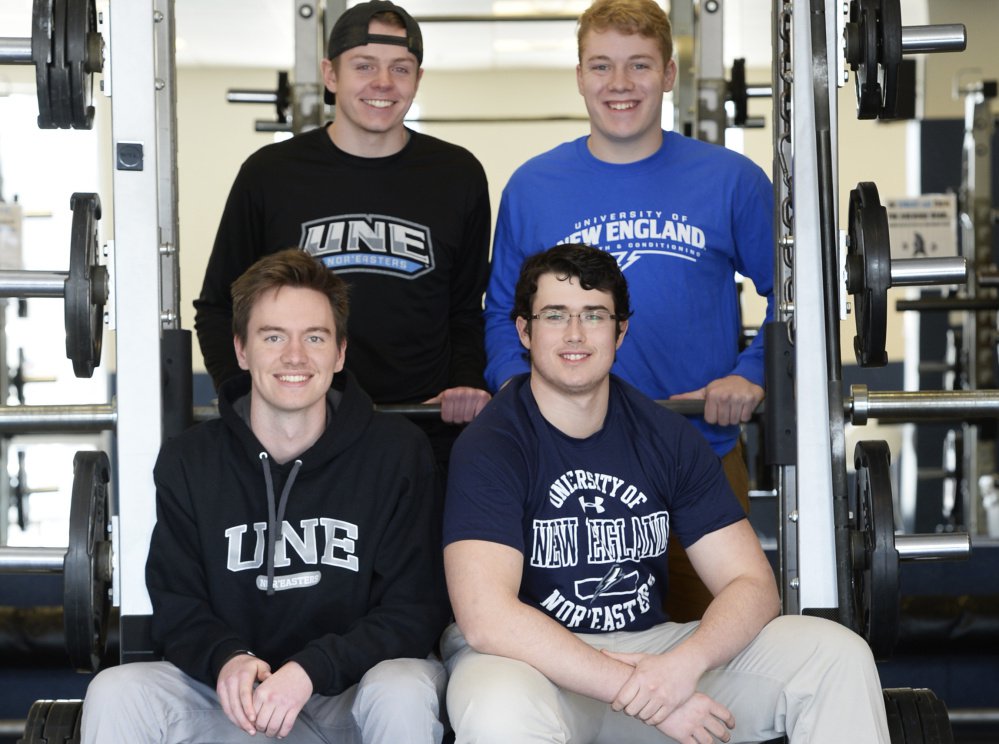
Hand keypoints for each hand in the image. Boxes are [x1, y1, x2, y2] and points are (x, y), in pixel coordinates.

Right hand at [217, 653, 271, 734]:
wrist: (231, 659)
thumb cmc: (249, 665)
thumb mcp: (260, 664)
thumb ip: (265, 672)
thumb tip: (269, 678)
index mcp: (243, 674)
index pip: (244, 693)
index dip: (248, 708)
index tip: (254, 719)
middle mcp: (231, 681)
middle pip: (235, 704)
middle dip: (243, 720)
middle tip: (253, 730)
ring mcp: (224, 687)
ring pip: (229, 709)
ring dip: (238, 721)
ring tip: (248, 730)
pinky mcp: (219, 692)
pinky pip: (225, 708)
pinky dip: (232, 718)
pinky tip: (240, 724)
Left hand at [251, 661, 312, 737]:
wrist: (300, 670)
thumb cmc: (282, 678)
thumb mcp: (265, 684)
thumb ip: (257, 699)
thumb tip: (252, 719)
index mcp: (261, 692)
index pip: (252, 716)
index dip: (253, 724)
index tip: (255, 725)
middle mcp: (271, 699)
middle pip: (261, 724)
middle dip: (262, 730)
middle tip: (264, 729)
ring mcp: (283, 703)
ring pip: (273, 727)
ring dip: (271, 733)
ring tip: (272, 732)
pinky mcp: (295, 707)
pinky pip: (287, 726)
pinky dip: (283, 733)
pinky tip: (281, 733)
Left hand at [423, 387, 490, 423]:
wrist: (475, 395)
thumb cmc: (457, 402)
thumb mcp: (442, 401)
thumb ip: (431, 405)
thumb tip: (417, 408)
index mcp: (449, 393)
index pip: (447, 417)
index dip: (450, 420)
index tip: (453, 415)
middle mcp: (461, 391)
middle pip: (457, 419)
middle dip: (459, 420)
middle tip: (462, 415)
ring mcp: (473, 393)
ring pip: (467, 418)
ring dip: (468, 420)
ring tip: (469, 414)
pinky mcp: (484, 397)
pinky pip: (478, 415)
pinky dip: (477, 417)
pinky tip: (476, 413)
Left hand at [604, 651, 732, 740]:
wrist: (685, 664)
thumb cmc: (660, 662)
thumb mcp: (639, 658)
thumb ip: (620, 657)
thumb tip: (602, 651)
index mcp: (640, 677)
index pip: (622, 699)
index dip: (616, 706)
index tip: (615, 707)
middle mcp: (650, 688)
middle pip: (631, 710)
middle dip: (628, 711)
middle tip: (629, 708)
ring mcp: (661, 697)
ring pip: (643, 716)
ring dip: (639, 716)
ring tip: (640, 710)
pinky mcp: (671, 705)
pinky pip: (656, 720)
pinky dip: (651, 720)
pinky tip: (649, 714)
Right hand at [657, 693, 735, 742]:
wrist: (653, 698)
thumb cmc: (670, 693)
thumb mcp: (689, 692)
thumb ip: (700, 701)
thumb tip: (709, 708)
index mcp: (705, 702)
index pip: (725, 714)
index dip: (730, 722)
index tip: (731, 725)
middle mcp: (701, 715)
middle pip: (720, 731)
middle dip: (725, 736)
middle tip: (725, 737)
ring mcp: (692, 726)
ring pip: (709, 741)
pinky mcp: (682, 735)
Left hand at [669, 375, 763, 425]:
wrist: (743, 378)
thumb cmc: (722, 387)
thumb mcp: (705, 391)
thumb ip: (689, 397)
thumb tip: (671, 399)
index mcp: (712, 395)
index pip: (710, 420)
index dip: (713, 416)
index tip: (716, 409)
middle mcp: (725, 396)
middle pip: (722, 422)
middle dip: (724, 417)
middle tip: (726, 408)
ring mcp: (739, 398)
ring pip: (734, 421)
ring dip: (734, 417)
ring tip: (733, 407)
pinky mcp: (750, 400)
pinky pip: (745, 418)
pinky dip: (744, 415)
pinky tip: (741, 407)